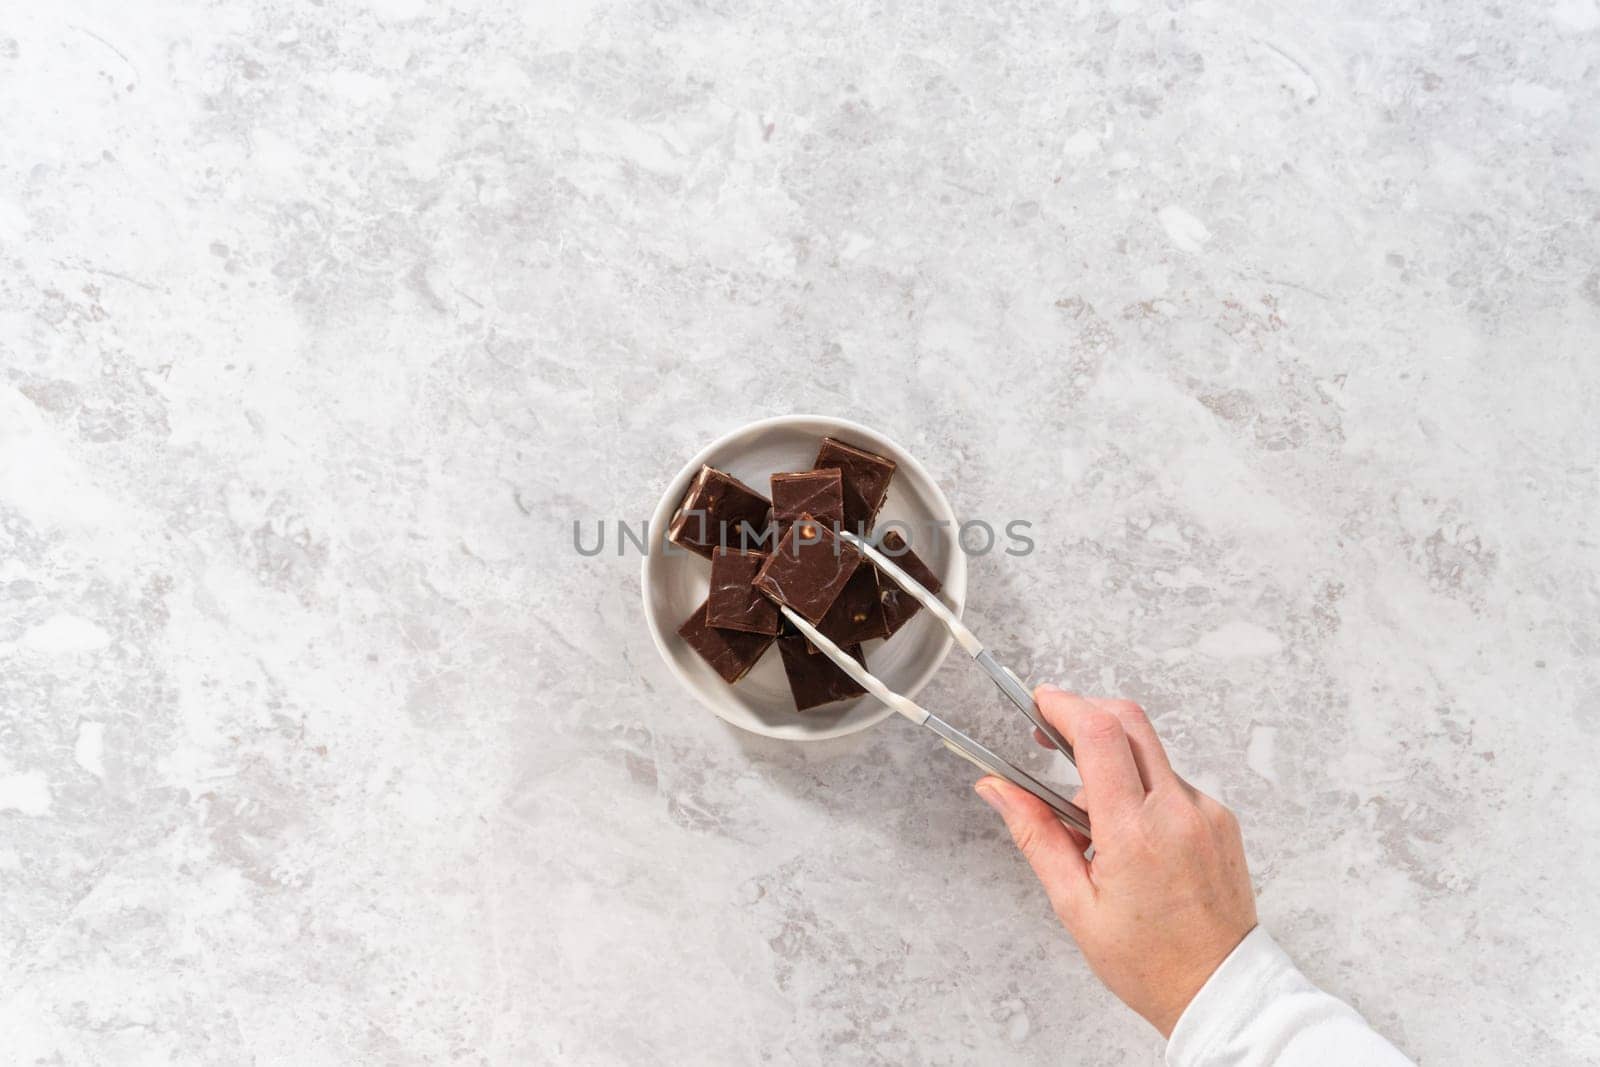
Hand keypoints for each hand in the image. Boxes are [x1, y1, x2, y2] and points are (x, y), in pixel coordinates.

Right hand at [974, 685, 1256, 1036]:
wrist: (1220, 990)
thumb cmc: (1149, 962)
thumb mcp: (1075, 904)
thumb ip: (1034, 834)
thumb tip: (996, 788)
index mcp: (1135, 833)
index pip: (1100, 734)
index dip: (1064, 706)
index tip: (1038, 702)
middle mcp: (1178, 811)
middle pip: (1129, 721)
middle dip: (1084, 713)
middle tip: (1049, 733)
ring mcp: (1206, 811)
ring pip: (1148, 751)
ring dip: (1111, 759)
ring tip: (1088, 817)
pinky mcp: (1220, 818)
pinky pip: (1171, 780)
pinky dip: (1140, 787)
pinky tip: (1127, 832)